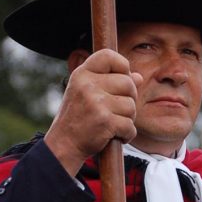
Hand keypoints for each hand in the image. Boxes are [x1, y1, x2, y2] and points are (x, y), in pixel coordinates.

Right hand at [45, 49, 142, 175]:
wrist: (63, 145)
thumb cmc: (78, 118)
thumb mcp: (89, 94)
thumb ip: (111, 83)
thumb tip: (138, 77)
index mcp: (82, 74)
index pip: (109, 56)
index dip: (122, 65)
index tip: (121, 78)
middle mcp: (87, 85)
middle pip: (128, 83)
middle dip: (129, 99)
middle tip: (116, 111)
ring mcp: (96, 103)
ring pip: (131, 106)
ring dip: (127, 119)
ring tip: (112, 124)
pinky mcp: (105, 121)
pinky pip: (130, 125)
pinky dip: (126, 134)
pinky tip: (114, 135)